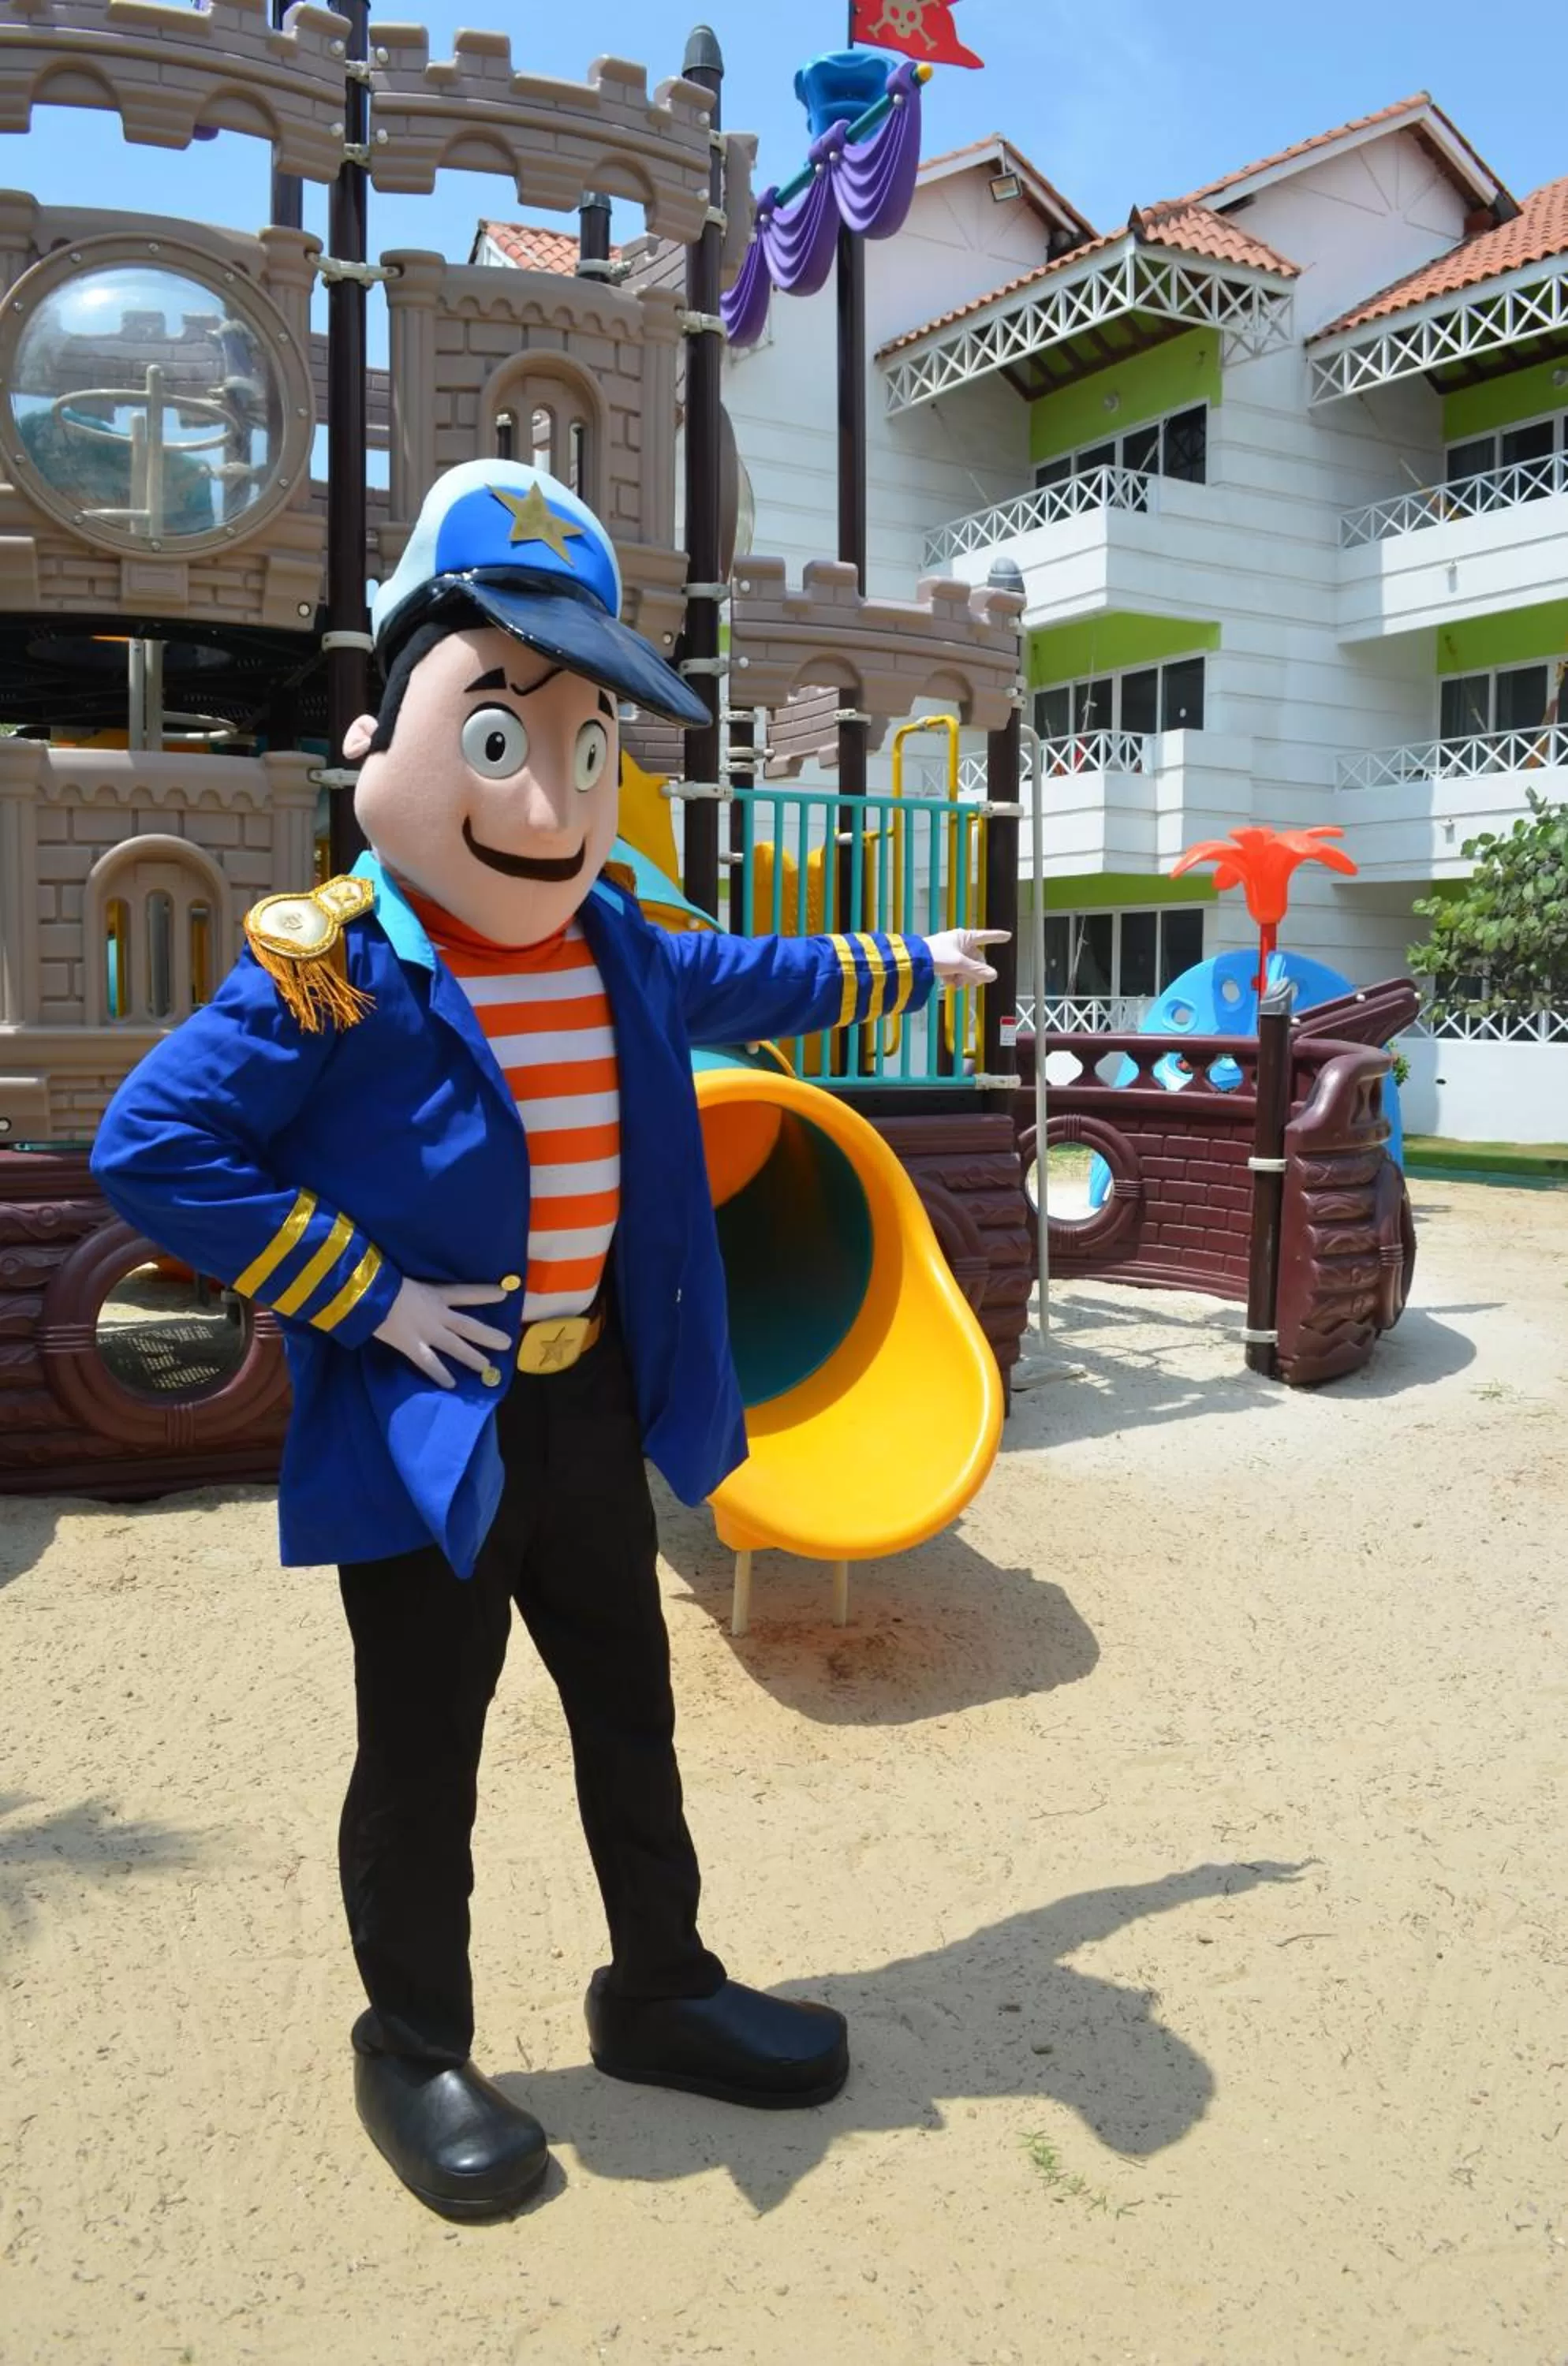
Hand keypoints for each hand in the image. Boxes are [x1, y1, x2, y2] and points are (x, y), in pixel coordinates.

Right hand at [374, 1279, 510, 1388]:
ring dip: (472, 1357)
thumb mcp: (402, 1276)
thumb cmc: (381, 1279)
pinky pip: (429, 1364)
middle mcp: (436, 1313)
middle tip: (507, 1343)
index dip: (484, 1293)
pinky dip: (440, 1374)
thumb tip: (408, 1284)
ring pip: (455, 1347)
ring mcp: (426, 1331)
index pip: (465, 1293)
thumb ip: (410, 1284)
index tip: (503, 1294)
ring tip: (487, 1367)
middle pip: (468, 1325)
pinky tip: (451, 1385)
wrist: (365, 1293)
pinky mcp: (411, 1346)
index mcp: (433, 1294)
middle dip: (488, 1335)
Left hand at [924, 928, 1009, 986]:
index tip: (1007, 935)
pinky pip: (955, 971)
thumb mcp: (960, 964)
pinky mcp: (942, 961)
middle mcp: (959, 943)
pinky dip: (953, 979)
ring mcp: (951, 952)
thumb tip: (993, 975)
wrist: (913, 961)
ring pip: (966, 967)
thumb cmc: (935, 955)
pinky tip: (948, 984)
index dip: (997, 936)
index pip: (985, 936)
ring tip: (955, 984)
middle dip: (974, 973)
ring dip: (963, 978)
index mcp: (964, 937)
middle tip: (971, 983)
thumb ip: (977, 971)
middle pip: (976, 959)